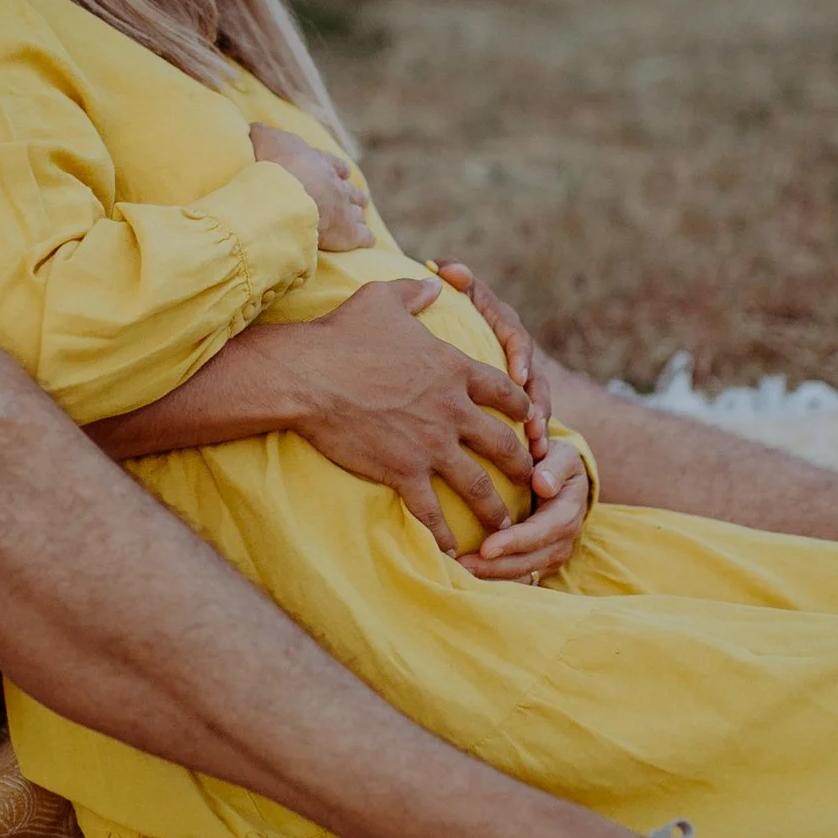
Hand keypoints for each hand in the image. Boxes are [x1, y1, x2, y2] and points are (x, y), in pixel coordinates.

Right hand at [252, 122, 372, 251]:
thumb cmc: (272, 164)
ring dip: (358, 213)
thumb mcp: (262, 140)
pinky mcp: (348, 232)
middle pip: (350, 189)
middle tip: (358, 197)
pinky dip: (365, 238)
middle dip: (352, 193)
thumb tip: (255, 129)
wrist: (284, 193)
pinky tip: (367, 241)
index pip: (333, 164)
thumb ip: (261, 134)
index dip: (337, 169)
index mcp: (319, 163)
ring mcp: (344, 208)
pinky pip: (363, 236)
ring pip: (358, 210)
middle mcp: (335, 184)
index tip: (343, 172)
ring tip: (360, 216)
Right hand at [283, 278, 536, 549]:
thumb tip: (432, 285)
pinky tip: (454, 552)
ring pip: (478, 485)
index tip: (531, 422)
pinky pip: (432, 511)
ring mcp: (430, 445)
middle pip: (503, 444)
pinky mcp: (403, 472)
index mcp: (454, 370)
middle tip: (529, 479)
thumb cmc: (341, 334)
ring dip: (496, 509)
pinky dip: (445, 534)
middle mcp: (452, 410)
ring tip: (506, 526)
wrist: (307, 376)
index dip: (523, 408)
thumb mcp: (383, 298)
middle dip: (520, 464)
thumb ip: (414, 293)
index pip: (505, 393)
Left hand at [460, 439, 588, 583]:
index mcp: (566, 513)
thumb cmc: (558, 466)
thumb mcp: (564, 456)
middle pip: (528, 561)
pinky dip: (494, 580)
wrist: (567, 485)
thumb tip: (543, 484)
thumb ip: (555, 466)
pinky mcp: (540, 565)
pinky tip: (467, 578)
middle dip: (495, 567)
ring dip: (491, 578)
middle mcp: (562, 541)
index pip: (540, 532)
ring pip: (522, 575)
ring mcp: (551, 557)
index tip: (486, 548)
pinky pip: (517, 578)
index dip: (514, 542)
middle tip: (461, 566)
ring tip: (458, 574)